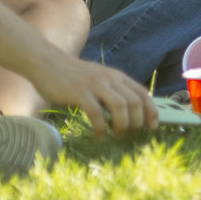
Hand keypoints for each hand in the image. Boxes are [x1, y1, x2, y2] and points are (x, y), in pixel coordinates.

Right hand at [33, 55, 157, 137]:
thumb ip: (112, 91)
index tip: (153, 126)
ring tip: (116, 135)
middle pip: (135, 102)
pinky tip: (99, 136)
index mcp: (117, 76)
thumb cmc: (73, 75)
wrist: (47, 63)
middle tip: (129, 134)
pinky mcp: (80, 93)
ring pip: (121, 107)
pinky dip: (101, 128)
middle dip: (137, 122)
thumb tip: (126, 113)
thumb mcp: (99, 79)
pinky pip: (96, 114)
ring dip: (122, 125)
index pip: (143, 94)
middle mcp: (110, 79)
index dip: (151, 111)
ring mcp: (95, 85)